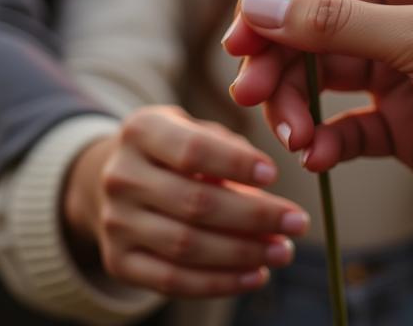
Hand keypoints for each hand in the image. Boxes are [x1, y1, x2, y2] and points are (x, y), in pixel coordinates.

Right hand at [62, 105, 308, 296]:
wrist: (119, 179)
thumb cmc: (175, 150)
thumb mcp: (195, 129)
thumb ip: (229, 148)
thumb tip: (266, 184)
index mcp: (141, 130)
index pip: (193, 150)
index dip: (236, 164)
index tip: (274, 175)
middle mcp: (121, 176)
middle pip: (195, 203)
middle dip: (255, 217)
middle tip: (297, 223)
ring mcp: (116, 223)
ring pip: (187, 246)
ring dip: (244, 253)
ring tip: (283, 251)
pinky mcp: (119, 262)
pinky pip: (173, 282)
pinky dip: (220, 283)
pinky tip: (255, 275)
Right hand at [223, 0, 412, 247]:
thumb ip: (336, 24)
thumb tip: (256, 7)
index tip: (243, 29)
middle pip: (319, 17)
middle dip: (280, 53)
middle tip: (247, 89)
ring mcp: (407, 63)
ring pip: (324, 71)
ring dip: (296, 100)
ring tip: (288, 133)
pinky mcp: (404, 118)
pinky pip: (346, 120)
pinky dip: (326, 136)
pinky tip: (318, 155)